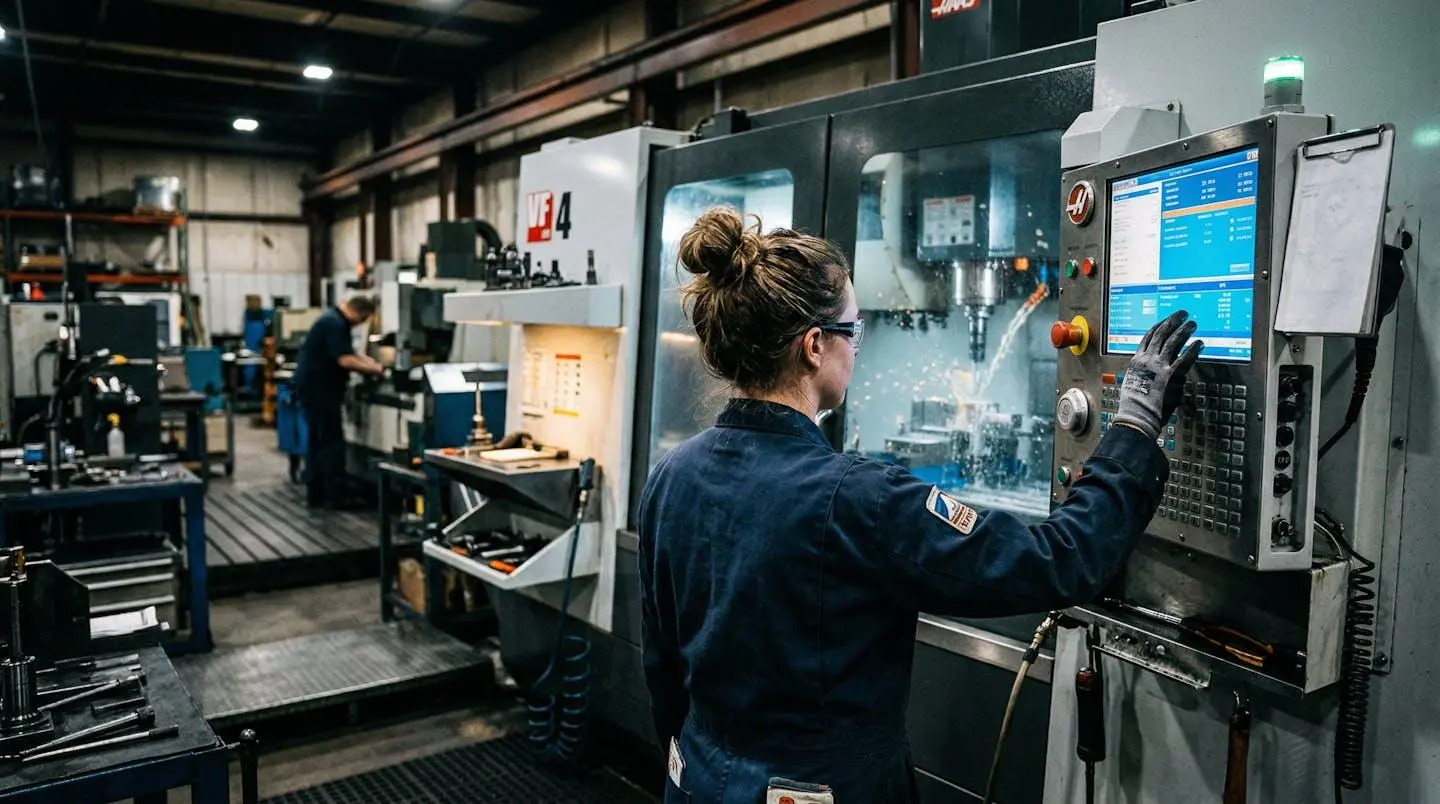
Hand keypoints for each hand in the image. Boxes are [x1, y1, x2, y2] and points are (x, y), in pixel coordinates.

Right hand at [1114, 310, 1203, 439]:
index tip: (1166, 320)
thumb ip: (1144, 374)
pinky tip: (1200, 344)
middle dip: (1173, 321)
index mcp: (1137, 360)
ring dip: (1184, 331)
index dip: (1159, 325)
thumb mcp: (1133, 383)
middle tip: (1182, 315)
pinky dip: (1193, 349)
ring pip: (1174, 341)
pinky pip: (1186, 358)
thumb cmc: (1134, 404)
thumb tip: (1156, 374)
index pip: (1148, 337)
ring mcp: (1161, 366)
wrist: (1137, 415)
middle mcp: (1148, 359)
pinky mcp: (1173, 375)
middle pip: (1162, 334)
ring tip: (1192, 324)